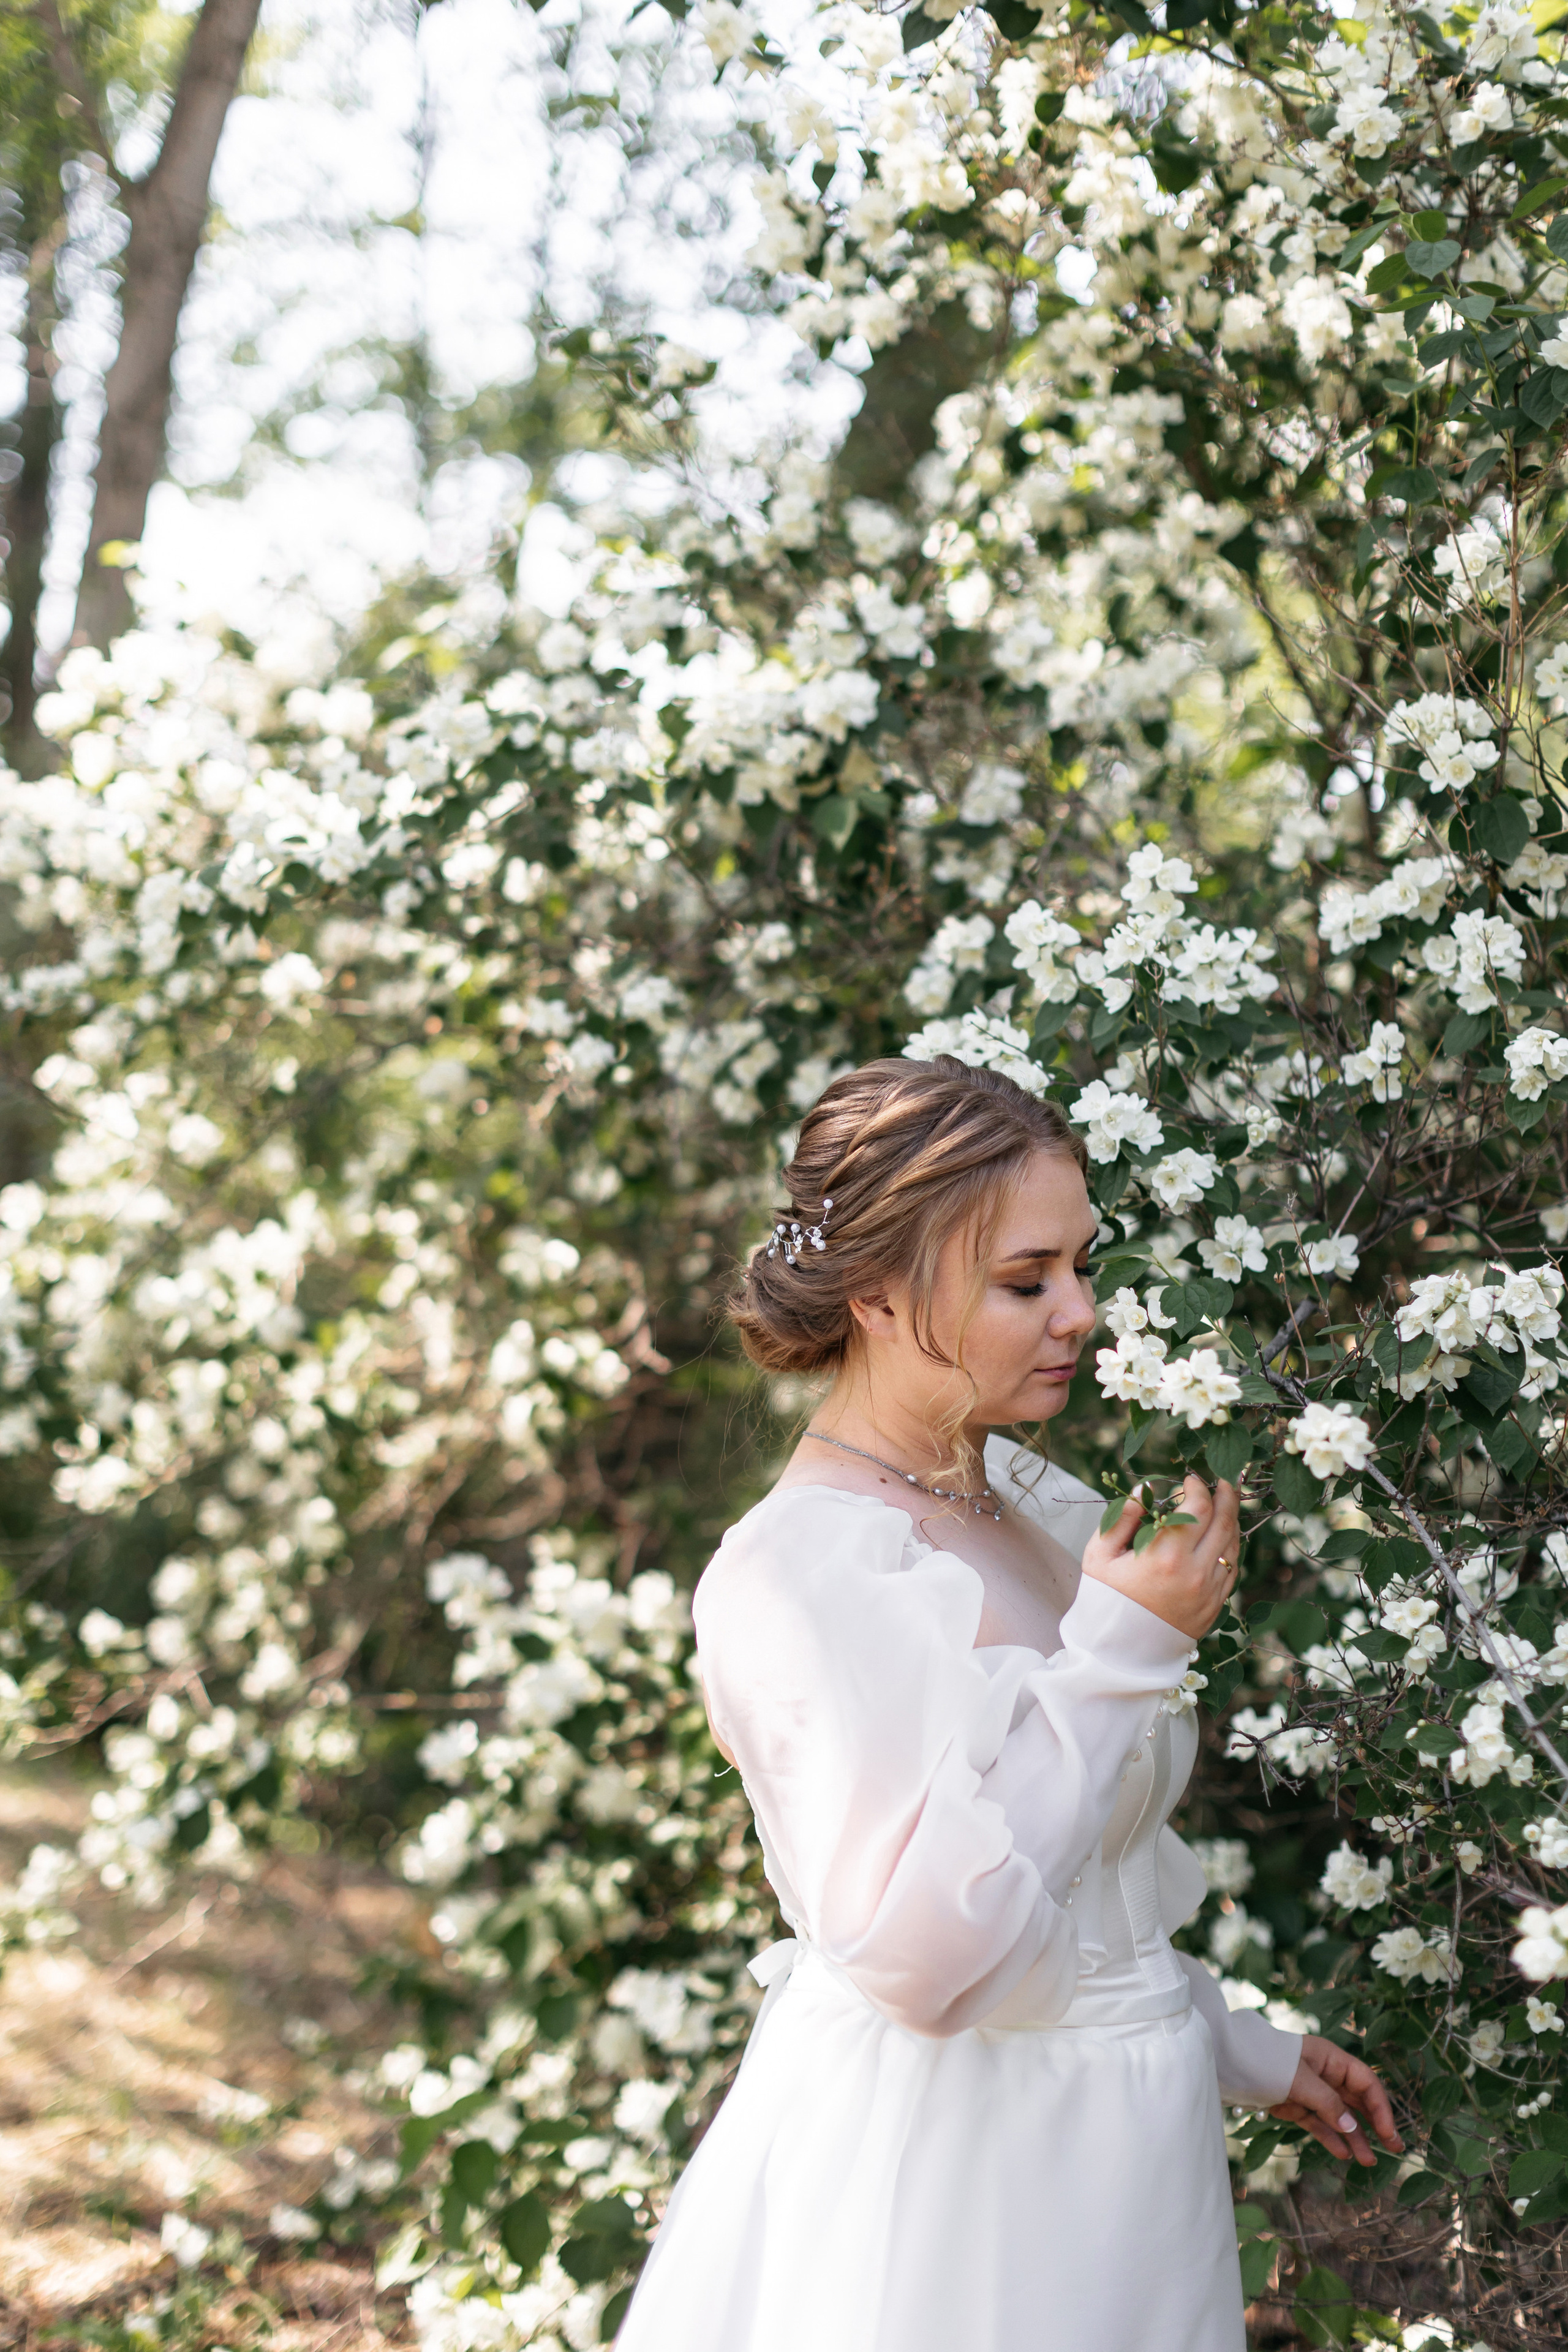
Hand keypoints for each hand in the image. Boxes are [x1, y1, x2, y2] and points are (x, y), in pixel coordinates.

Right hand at [1080, 1475, 1239, 1639]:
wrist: (1119, 1649)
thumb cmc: (1106, 1598)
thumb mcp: (1100, 1555)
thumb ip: (1122, 1518)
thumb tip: (1144, 1489)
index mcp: (1166, 1556)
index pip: (1197, 1508)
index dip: (1197, 1487)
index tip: (1189, 1479)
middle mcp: (1195, 1572)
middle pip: (1224, 1522)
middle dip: (1226, 1496)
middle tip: (1224, 1480)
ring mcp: (1209, 1591)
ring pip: (1233, 1545)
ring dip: (1233, 1520)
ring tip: (1226, 1503)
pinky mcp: (1214, 1606)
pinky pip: (1232, 1569)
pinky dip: (1231, 1547)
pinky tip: (1223, 1537)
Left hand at [1267, 2035, 1403, 2165]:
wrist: (1233, 2064)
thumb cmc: (1269, 2062)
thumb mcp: (1301, 2079)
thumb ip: (1328, 2103)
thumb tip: (1352, 2127)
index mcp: (1331, 2059)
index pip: (1366, 2083)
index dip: (1380, 2107)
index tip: (1387, 2131)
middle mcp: (1326, 2075)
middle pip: (1358, 2102)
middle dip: (1376, 2125)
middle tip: (1395, 2149)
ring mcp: (1312, 2093)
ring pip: (1340, 2118)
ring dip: (1355, 2138)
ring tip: (1368, 2161)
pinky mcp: (1297, 2107)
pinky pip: (1320, 2125)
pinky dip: (1331, 2139)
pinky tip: (1344, 2155)